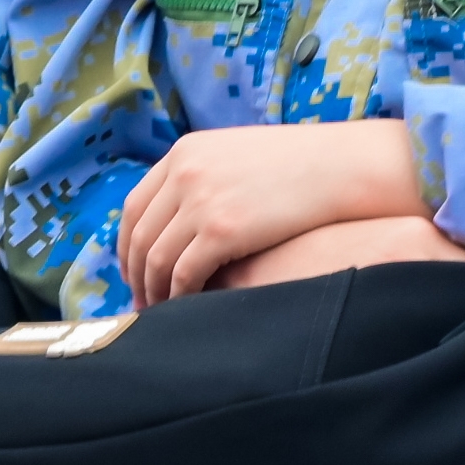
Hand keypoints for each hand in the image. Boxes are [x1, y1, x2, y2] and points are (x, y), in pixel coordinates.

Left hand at [119, 120, 428, 307]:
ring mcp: (200, 201)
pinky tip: (185, 307)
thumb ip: (200, 176)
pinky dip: (179, 296)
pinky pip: (184, 275)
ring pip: (157, 260)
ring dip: (154, 291)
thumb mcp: (234, 155)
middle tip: (141, 300)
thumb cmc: (293, 165)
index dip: (128, 245)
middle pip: (140, 236)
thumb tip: (175, 216)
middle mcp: (184, 173)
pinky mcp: (221, 231)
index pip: (134, 206)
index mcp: (183, 153)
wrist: (336, 166)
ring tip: (161, 311)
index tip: (132, 269)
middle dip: (136, 274)